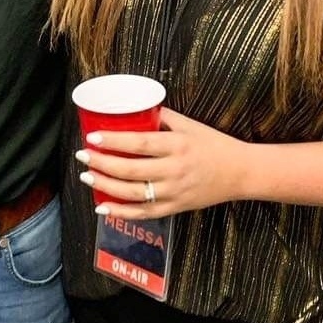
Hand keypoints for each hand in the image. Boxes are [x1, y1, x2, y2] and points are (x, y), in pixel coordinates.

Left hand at [76, 107, 244, 217]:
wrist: (239, 173)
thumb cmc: (213, 145)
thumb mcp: (190, 125)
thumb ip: (163, 118)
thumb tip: (135, 109)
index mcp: (177, 146)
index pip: (139, 143)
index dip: (113, 141)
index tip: (92, 137)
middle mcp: (174, 170)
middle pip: (130, 170)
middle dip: (101, 163)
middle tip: (83, 156)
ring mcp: (174, 192)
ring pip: (133, 194)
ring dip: (105, 187)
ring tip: (87, 177)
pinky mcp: (175, 208)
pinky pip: (144, 213)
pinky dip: (121, 212)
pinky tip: (103, 207)